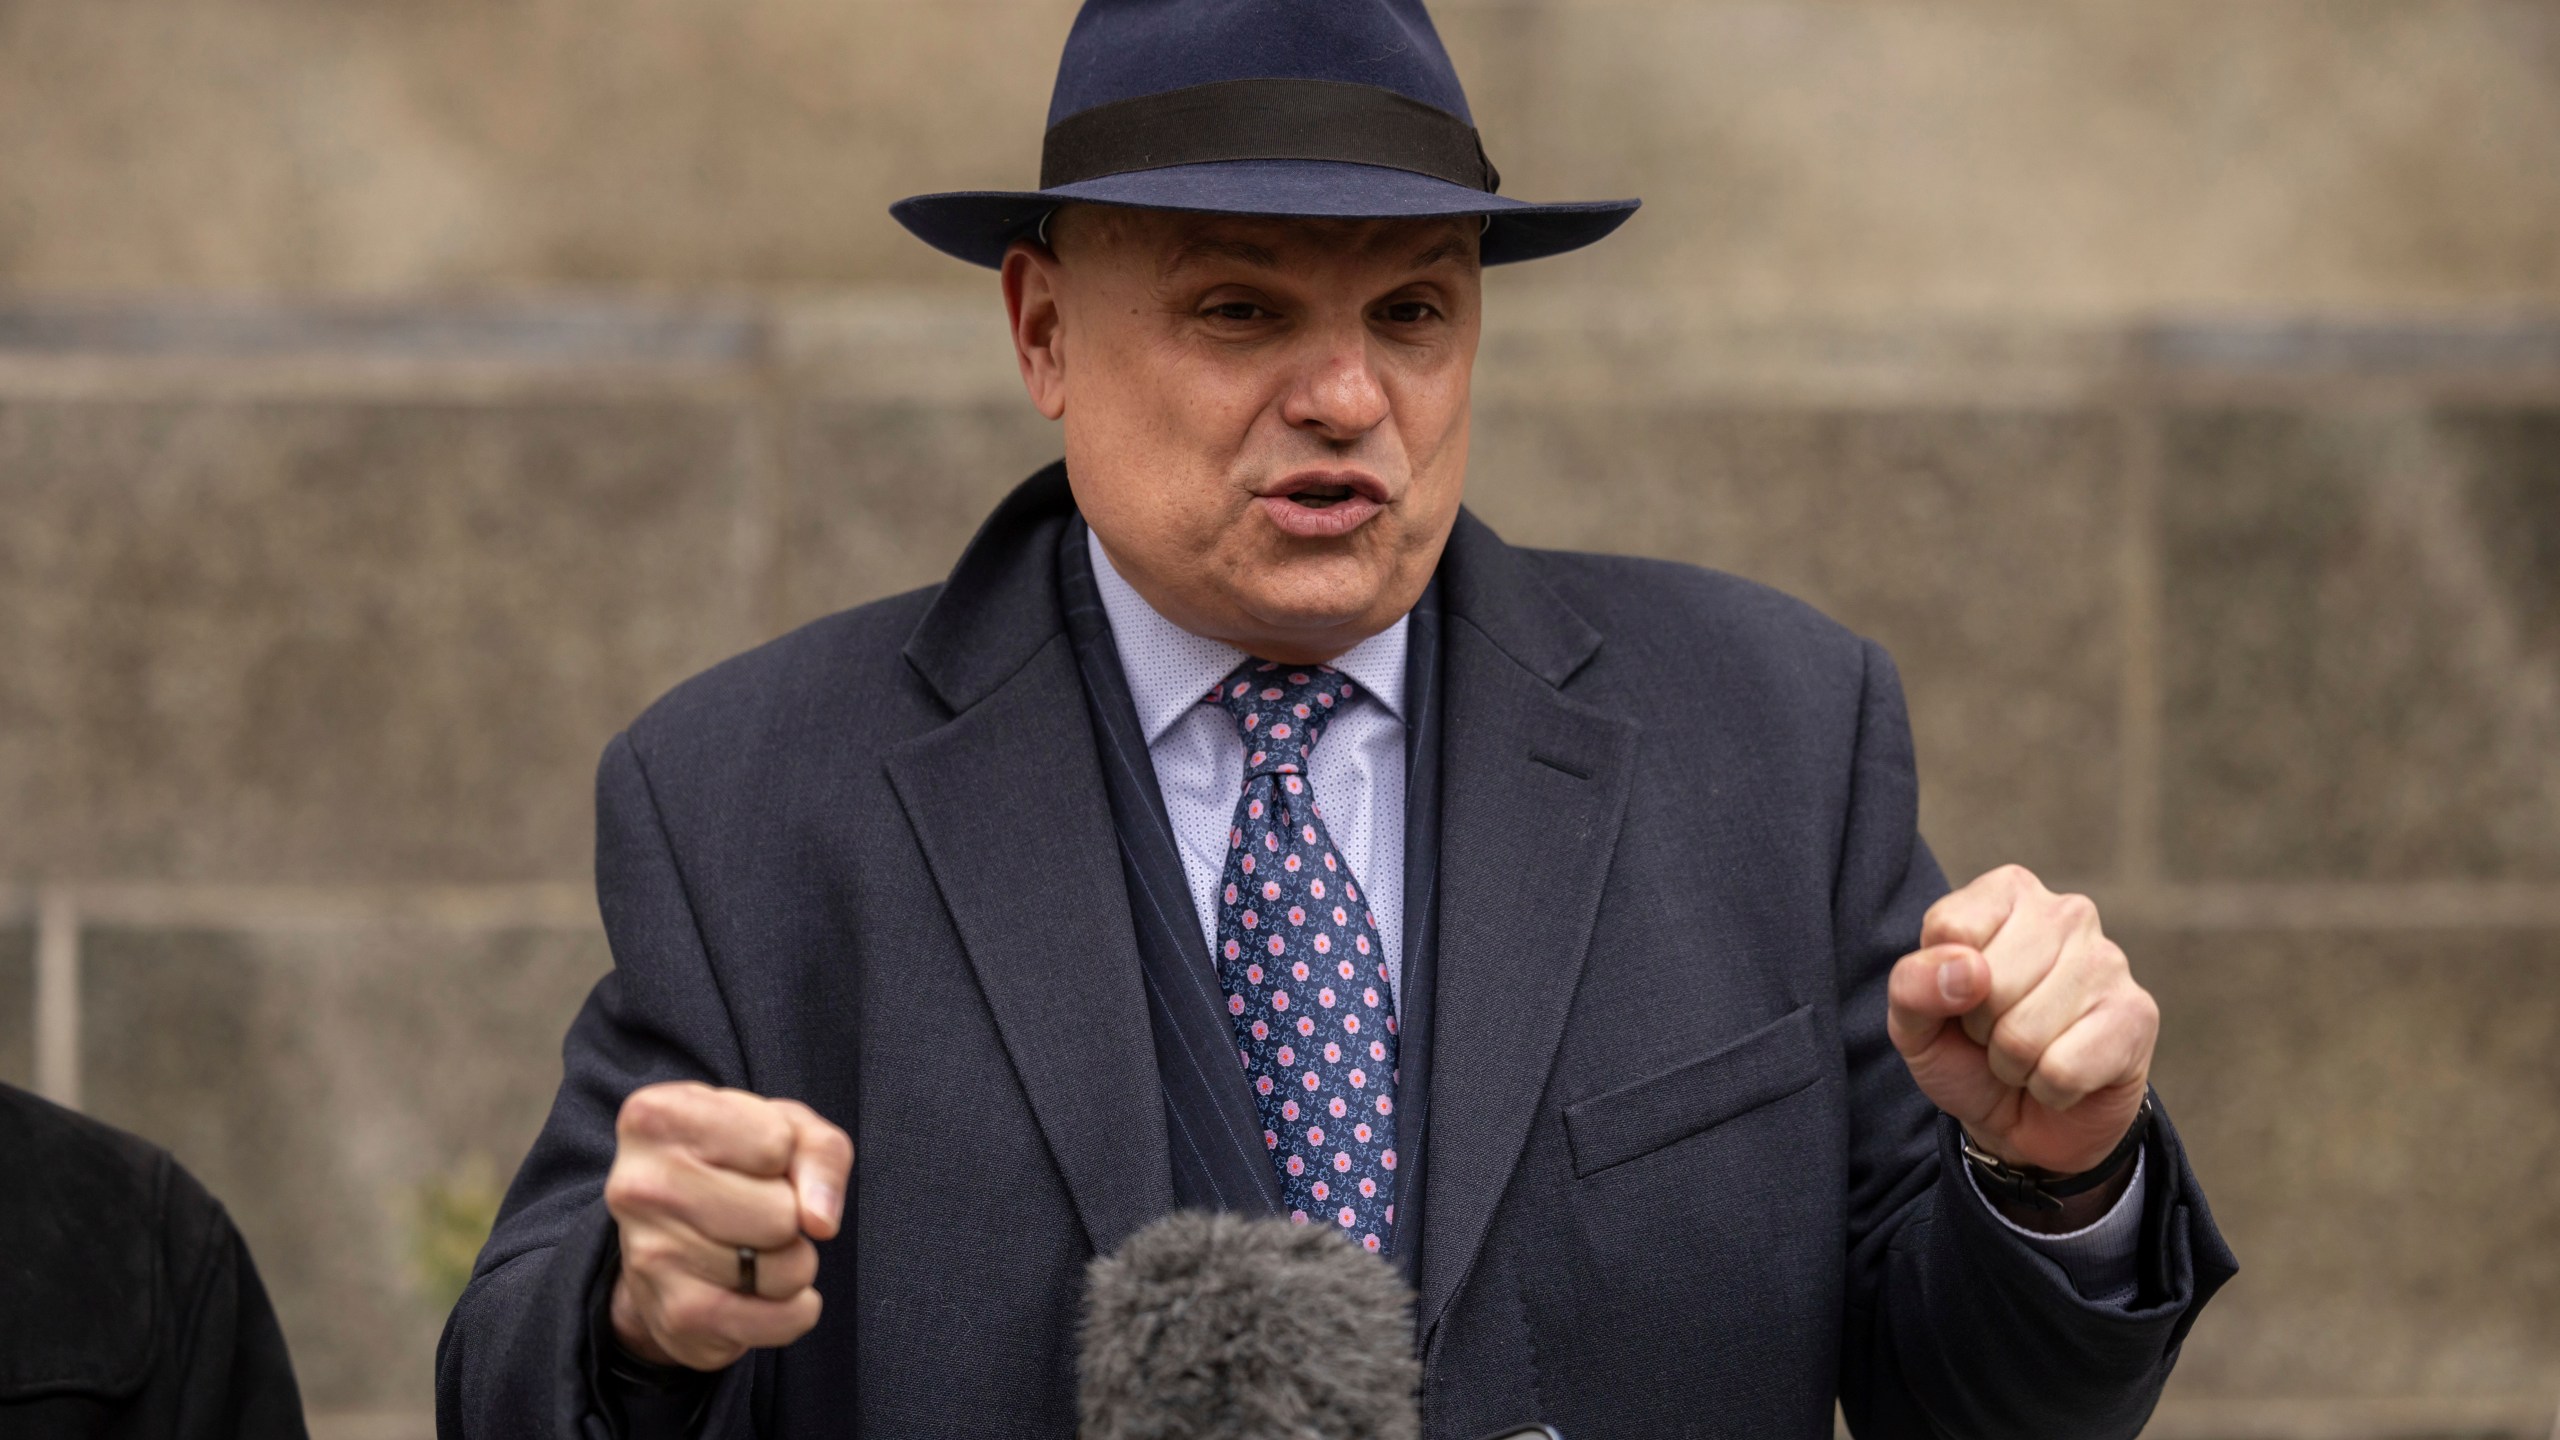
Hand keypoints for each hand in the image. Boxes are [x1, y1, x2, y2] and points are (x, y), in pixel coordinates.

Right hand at [604, 1081, 852, 1370]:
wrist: (670, 1236)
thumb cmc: (735, 1162)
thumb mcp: (785, 1127)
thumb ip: (821, 1151)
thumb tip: (819, 1220)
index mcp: (656, 1117)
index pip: (775, 1143)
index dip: (784, 1153)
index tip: (752, 1158)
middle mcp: (638, 1186)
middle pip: (782, 1214)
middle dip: (792, 1216)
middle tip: (757, 1210)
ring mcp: (650, 1256)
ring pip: (785, 1269)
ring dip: (793, 1263)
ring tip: (754, 1246)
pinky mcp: (674, 1317)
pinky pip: (780, 1321)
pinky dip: (794, 1310)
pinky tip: (761, 1288)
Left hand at [1887, 865, 2156, 1180]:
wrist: (2025, 1123)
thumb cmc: (1965, 1052)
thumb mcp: (1915, 1021)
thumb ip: (1912, 985)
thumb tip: (1966, 971)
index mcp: (2007, 892)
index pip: (1950, 929)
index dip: (1941, 984)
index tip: (1961, 997)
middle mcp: (2066, 912)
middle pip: (1989, 985)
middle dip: (1981, 1028)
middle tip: (1998, 1033)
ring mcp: (2108, 961)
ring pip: (2023, 1034)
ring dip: (2013, 1063)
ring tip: (2030, 1053)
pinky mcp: (2138, 1014)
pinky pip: (2062, 1071)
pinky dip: (2049, 1089)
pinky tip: (2064, 1071)